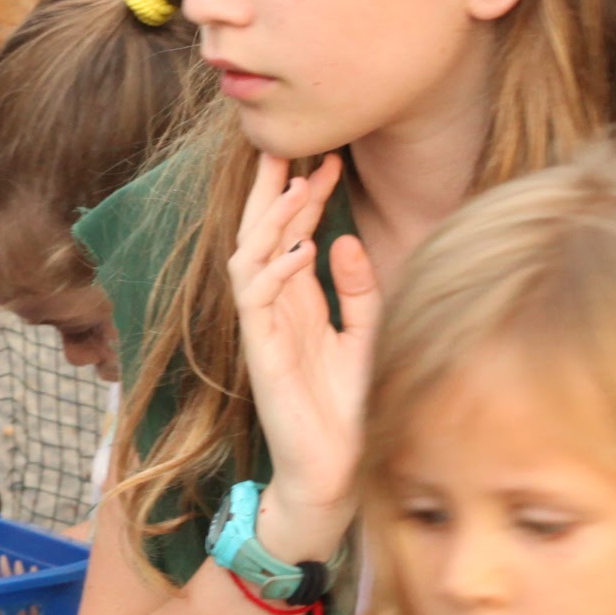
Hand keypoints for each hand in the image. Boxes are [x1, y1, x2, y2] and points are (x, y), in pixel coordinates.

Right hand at [230, 151, 378, 537]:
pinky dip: (276, 268)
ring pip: (249, 256)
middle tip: (292, 146)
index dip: (305, 196)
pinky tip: (302, 247)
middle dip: (273, 189)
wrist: (337, 468)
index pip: (290, 234)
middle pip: (261, 234)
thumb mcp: (366, 334)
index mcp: (297, 301)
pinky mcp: (260, 352)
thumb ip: (357, 289)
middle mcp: (273, 308)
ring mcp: (262, 328)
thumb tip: (345, 239)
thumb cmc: (351, 406)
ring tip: (299, 184)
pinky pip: (255, 298)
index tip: (330, 158)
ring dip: (273, 219)